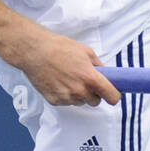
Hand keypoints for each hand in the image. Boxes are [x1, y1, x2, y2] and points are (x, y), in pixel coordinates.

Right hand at [5, 23, 120, 106]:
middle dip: (94, 93)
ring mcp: (66, 97)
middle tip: (86, 81)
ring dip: (79, 94)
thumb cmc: (59, 48)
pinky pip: (67, 102)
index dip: (114, 96)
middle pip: (96, 102)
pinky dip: (66, 95)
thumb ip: (98, 65)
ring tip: (69, 78)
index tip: (113, 94)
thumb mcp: (86, 51)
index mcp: (90, 77)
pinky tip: (59, 82)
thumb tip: (106, 74)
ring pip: (80, 102)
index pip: (112, 97)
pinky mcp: (55, 101)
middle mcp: (80, 90)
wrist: (35, 52)